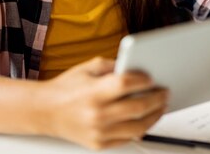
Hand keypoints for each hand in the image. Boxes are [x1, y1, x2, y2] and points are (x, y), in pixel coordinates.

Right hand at [37, 57, 167, 149]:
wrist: (45, 111)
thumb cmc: (66, 88)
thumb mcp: (88, 68)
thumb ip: (113, 66)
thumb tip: (137, 68)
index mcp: (94, 92)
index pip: (127, 84)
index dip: (144, 80)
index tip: (152, 77)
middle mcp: (97, 114)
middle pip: (138, 107)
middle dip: (157, 98)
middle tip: (165, 92)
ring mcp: (99, 132)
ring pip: (138, 128)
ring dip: (155, 116)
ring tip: (161, 107)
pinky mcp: (99, 144)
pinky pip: (128, 139)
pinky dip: (140, 129)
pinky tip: (146, 119)